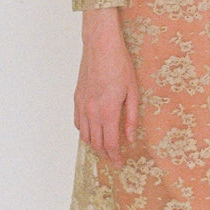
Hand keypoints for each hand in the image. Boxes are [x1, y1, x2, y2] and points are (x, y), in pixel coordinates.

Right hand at [74, 8, 138, 163]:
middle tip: (115, 159)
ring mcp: (81, 105)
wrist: (100, 46)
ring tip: (105, 148)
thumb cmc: (119, 65)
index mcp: (107, 111)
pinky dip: (85, 132)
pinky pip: (78, 123)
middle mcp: (91, 111)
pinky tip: (93, 131)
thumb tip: (130, 137)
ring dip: (94, 145)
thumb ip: (131, 117)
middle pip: (96, 143)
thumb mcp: (132, 92)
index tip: (120, 163)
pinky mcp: (77, 98)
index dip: (115, 157)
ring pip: (85, 135)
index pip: (110, 144)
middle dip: (106, 154)